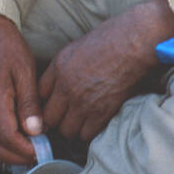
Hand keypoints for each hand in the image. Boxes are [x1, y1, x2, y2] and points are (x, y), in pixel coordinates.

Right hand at [0, 12, 42, 165]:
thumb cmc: (9, 48)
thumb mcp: (25, 71)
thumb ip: (29, 103)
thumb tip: (36, 131)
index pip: (7, 138)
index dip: (26, 149)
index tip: (44, 150)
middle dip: (19, 157)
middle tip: (41, 154)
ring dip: (12, 152)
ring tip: (35, 147)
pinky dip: (6, 143)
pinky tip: (24, 138)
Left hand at [38, 0, 173, 145]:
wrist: (134, 43)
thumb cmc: (112, 38)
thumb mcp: (78, 46)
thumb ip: (64, 67)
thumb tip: (60, 84)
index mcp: (58, 67)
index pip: (38, 96)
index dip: (46, 103)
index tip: (55, 106)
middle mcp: (65, 86)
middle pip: (49, 118)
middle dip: (58, 120)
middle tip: (69, 117)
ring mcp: (82, 101)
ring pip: (67, 130)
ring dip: (74, 128)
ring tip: (84, 121)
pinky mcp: (100, 113)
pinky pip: (86, 135)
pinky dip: (90, 132)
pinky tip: (97, 122)